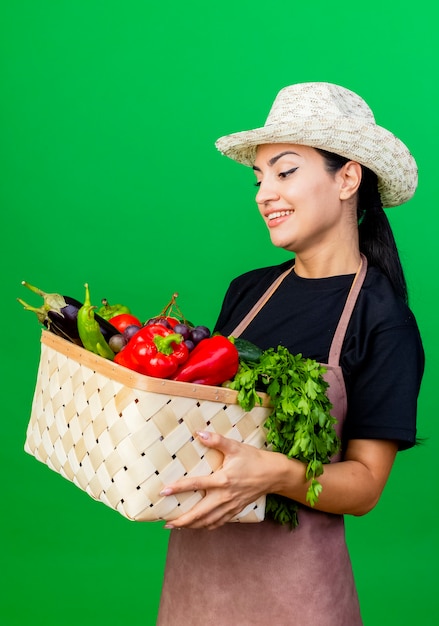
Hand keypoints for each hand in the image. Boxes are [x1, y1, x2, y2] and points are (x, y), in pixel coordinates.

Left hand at [160, 431, 274, 529]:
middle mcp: (224, 496)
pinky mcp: (236, 510)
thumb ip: (216, 440)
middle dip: (182, 520)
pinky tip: (198, 526)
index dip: (178, 488)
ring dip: (191, 526)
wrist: (273, 474)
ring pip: (208, 521)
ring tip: (177, 526)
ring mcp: (230, 506)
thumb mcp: (235, 447)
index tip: (164, 492)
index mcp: (222, 479)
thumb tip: (199, 432)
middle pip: (199, 512)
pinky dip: (206, 526)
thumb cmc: (253, 459)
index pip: (196, 485)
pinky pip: (219, 522)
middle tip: (166, 523)